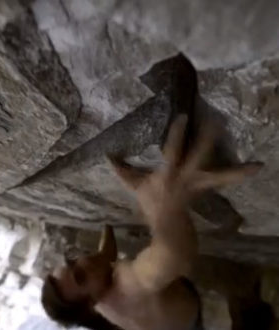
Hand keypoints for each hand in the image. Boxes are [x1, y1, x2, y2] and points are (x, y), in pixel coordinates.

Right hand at [109, 115, 262, 216]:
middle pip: (199, 158)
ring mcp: (198, 185)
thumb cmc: (151, 204)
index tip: (184, 116)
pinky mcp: (206, 189)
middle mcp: (185, 178)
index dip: (177, 134)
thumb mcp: (135, 187)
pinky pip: (224, 180)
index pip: (172, 151)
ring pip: (219, 176)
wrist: (168, 229)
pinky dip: (238, 173)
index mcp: (167, 175)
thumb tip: (107, 156)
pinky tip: (257, 166)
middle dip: (207, 140)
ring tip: (257, 163)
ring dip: (236, 169)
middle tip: (217, 121)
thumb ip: (122, 171)